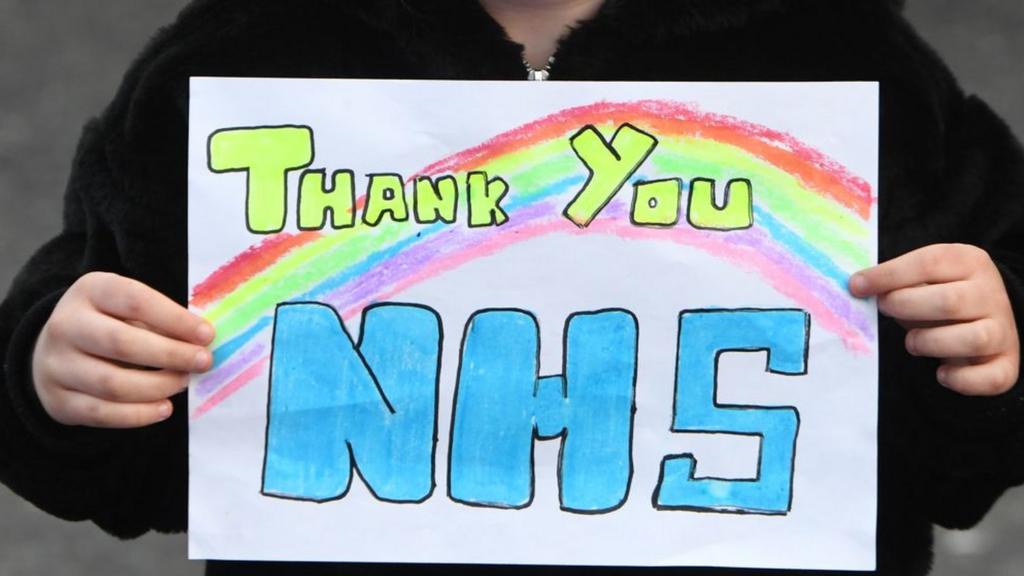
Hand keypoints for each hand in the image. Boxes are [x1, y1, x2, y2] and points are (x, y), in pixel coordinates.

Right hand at [31, 272, 214, 427]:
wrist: (59, 351)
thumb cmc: (111, 324)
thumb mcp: (130, 309)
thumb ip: (162, 321)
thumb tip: (202, 343)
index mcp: (91, 291)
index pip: (135, 301)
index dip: (175, 319)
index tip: (207, 335)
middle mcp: (66, 325)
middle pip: (122, 343)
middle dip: (171, 355)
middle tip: (203, 362)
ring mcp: (56, 364)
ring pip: (112, 384)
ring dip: (158, 386)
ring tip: (183, 382)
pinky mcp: (58, 399)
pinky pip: (101, 413)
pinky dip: (138, 415)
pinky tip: (164, 408)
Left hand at [850, 244, 1019, 395]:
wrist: (983, 322)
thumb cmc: (938, 298)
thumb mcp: (921, 279)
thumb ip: (895, 281)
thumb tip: (857, 286)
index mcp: (969, 262)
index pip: (928, 262)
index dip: (888, 275)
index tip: (856, 286)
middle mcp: (991, 294)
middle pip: (949, 302)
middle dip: (906, 307)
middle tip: (885, 310)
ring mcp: (1003, 330)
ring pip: (972, 339)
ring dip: (930, 343)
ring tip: (912, 342)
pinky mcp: (1006, 364)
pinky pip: (990, 378)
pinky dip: (961, 380)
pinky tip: (941, 373)